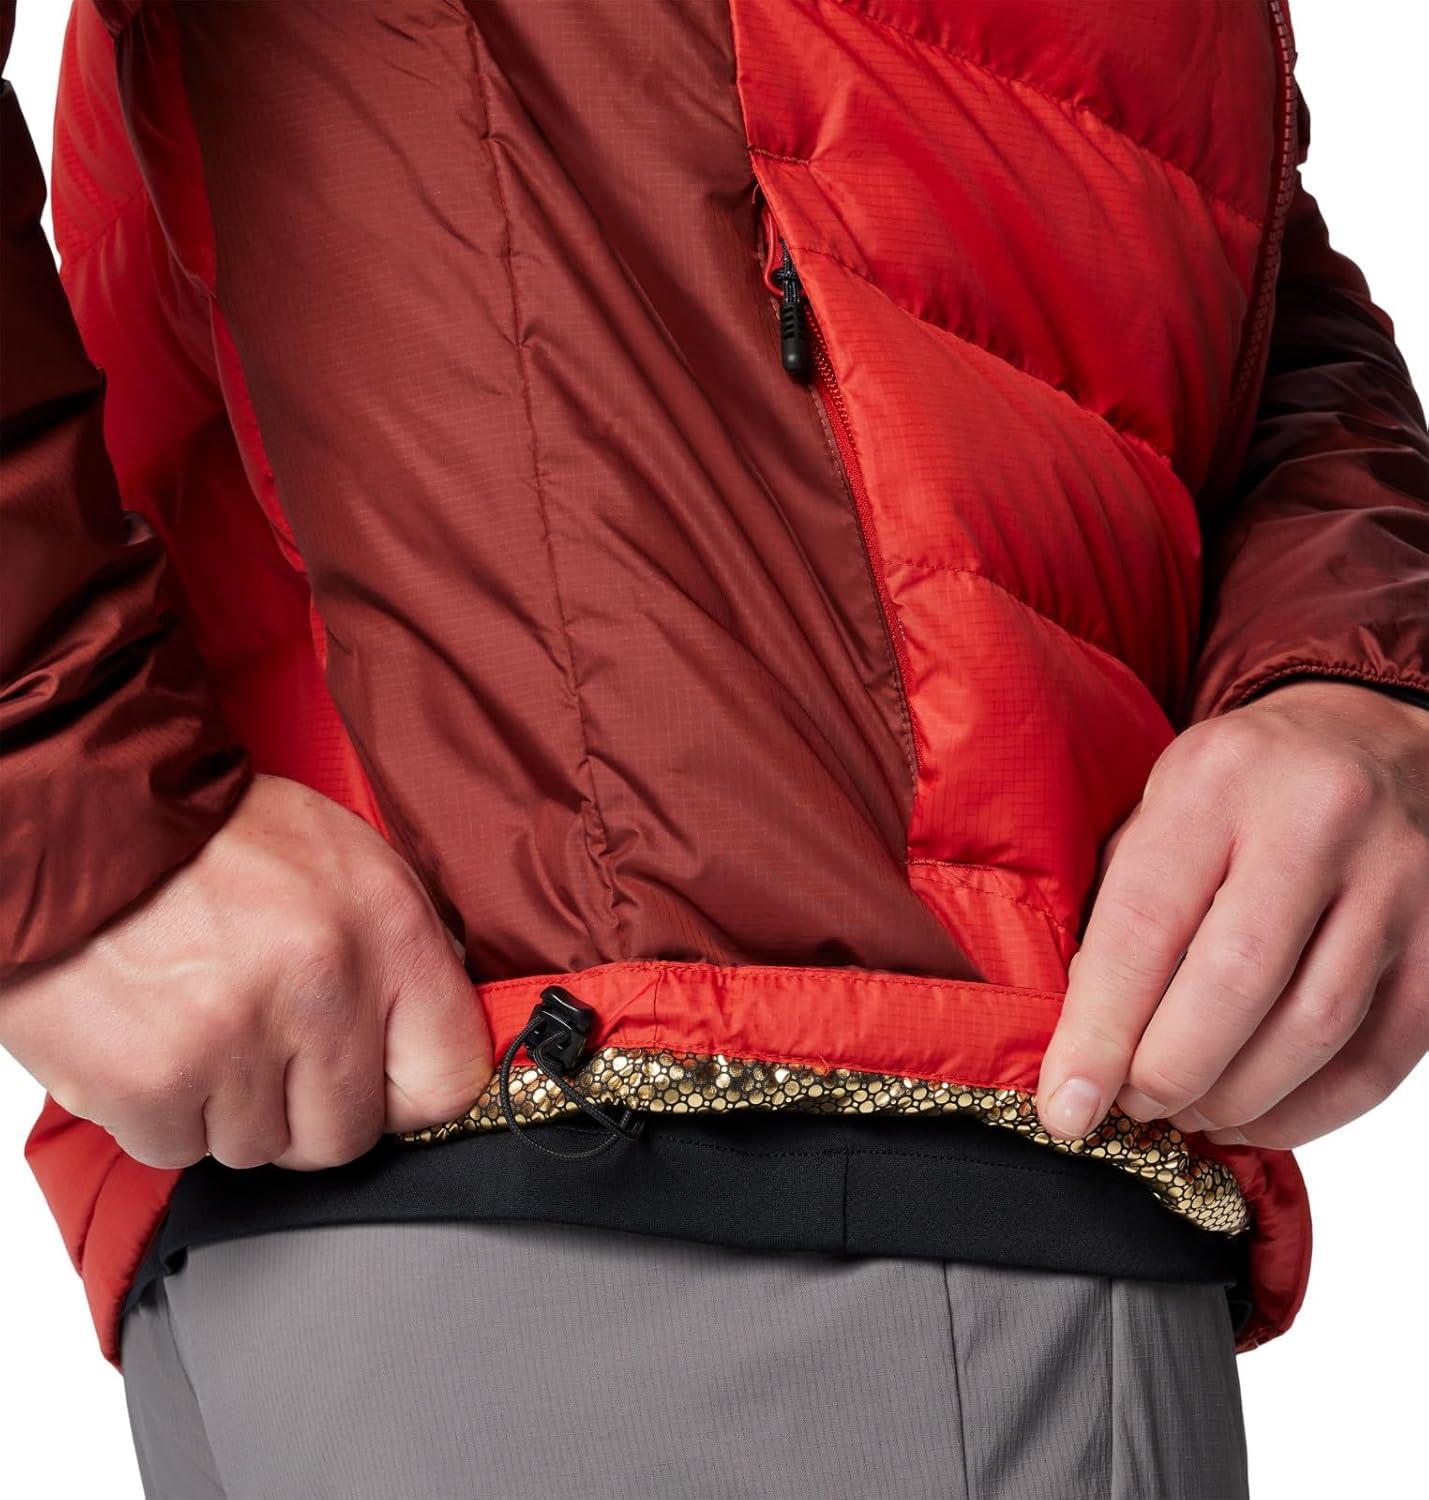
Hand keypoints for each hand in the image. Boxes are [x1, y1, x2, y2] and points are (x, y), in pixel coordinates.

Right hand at [0, 774, 490, 1169]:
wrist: (82, 814)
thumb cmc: (215, 836)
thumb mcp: (345, 857)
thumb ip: (398, 950)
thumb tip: (428, 1031)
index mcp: (387, 926)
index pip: (450, 1076)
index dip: (411, 1094)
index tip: (383, 1086)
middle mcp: (322, 985)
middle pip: (346, 1135)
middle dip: (307, 1107)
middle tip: (267, 1047)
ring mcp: (235, 1039)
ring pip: (258, 1148)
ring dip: (229, 1106)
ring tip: (201, 1021)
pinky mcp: (151, 1081)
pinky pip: (177, 1149)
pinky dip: (161, 1112)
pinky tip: (154, 1037)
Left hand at [1036, 680, 1427, 1149]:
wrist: (1367, 740)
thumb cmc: (1237, 788)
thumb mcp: (1157, 806)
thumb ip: (1116, 909)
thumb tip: (1085, 1042)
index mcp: (1217, 780)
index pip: (1146, 922)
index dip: (1101, 1028)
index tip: (1065, 1105)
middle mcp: (1316, 821)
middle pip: (1237, 980)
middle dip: (1170, 1070)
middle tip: (1131, 1108)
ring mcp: (1396, 880)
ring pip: (1313, 1029)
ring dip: (1237, 1098)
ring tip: (1186, 1114)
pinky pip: (1378, 1059)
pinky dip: (1309, 1110)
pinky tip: (1256, 1117)